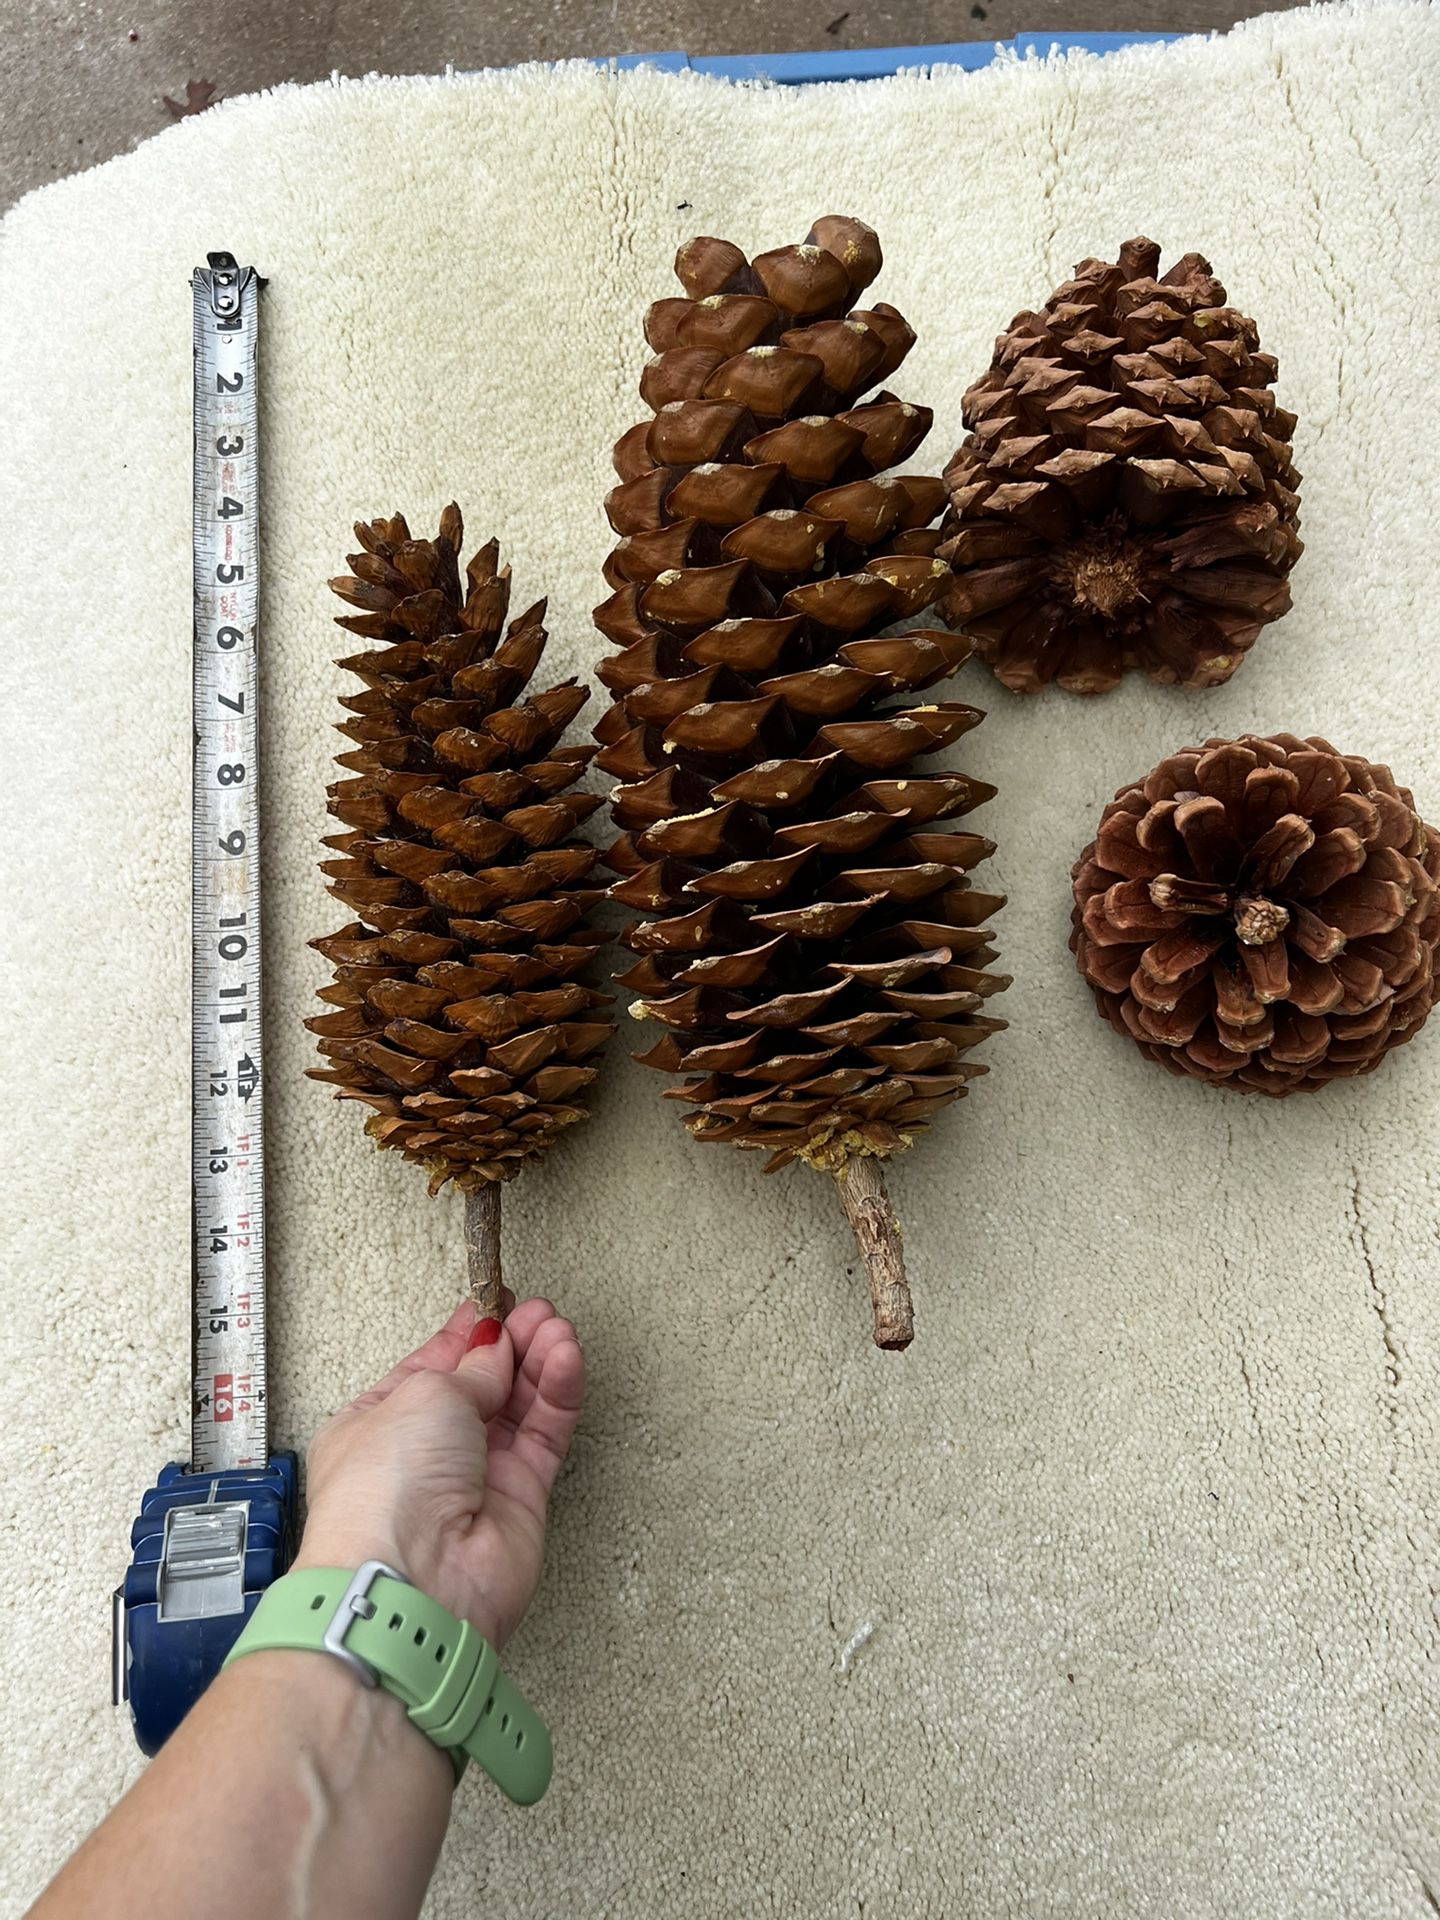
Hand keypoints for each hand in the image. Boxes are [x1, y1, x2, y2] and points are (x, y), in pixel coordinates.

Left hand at [295, 1296, 583, 1649]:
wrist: (414, 1580)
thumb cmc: (385, 1492)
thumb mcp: (423, 1394)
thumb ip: (471, 1368)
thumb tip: (497, 1348)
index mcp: (378, 1424)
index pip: (433, 1365)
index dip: (468, 1332)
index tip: (497, 1300)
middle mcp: (427, 1453)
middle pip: (482, 1383)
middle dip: (511, 1342)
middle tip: (535, 1311)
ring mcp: (476, 1476)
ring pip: (519, 1405)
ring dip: (540, 1362)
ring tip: (556, 1328)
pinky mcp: (521, 1498)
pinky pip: (545, 1434)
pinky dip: (558, 1394)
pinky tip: (566, 1359)